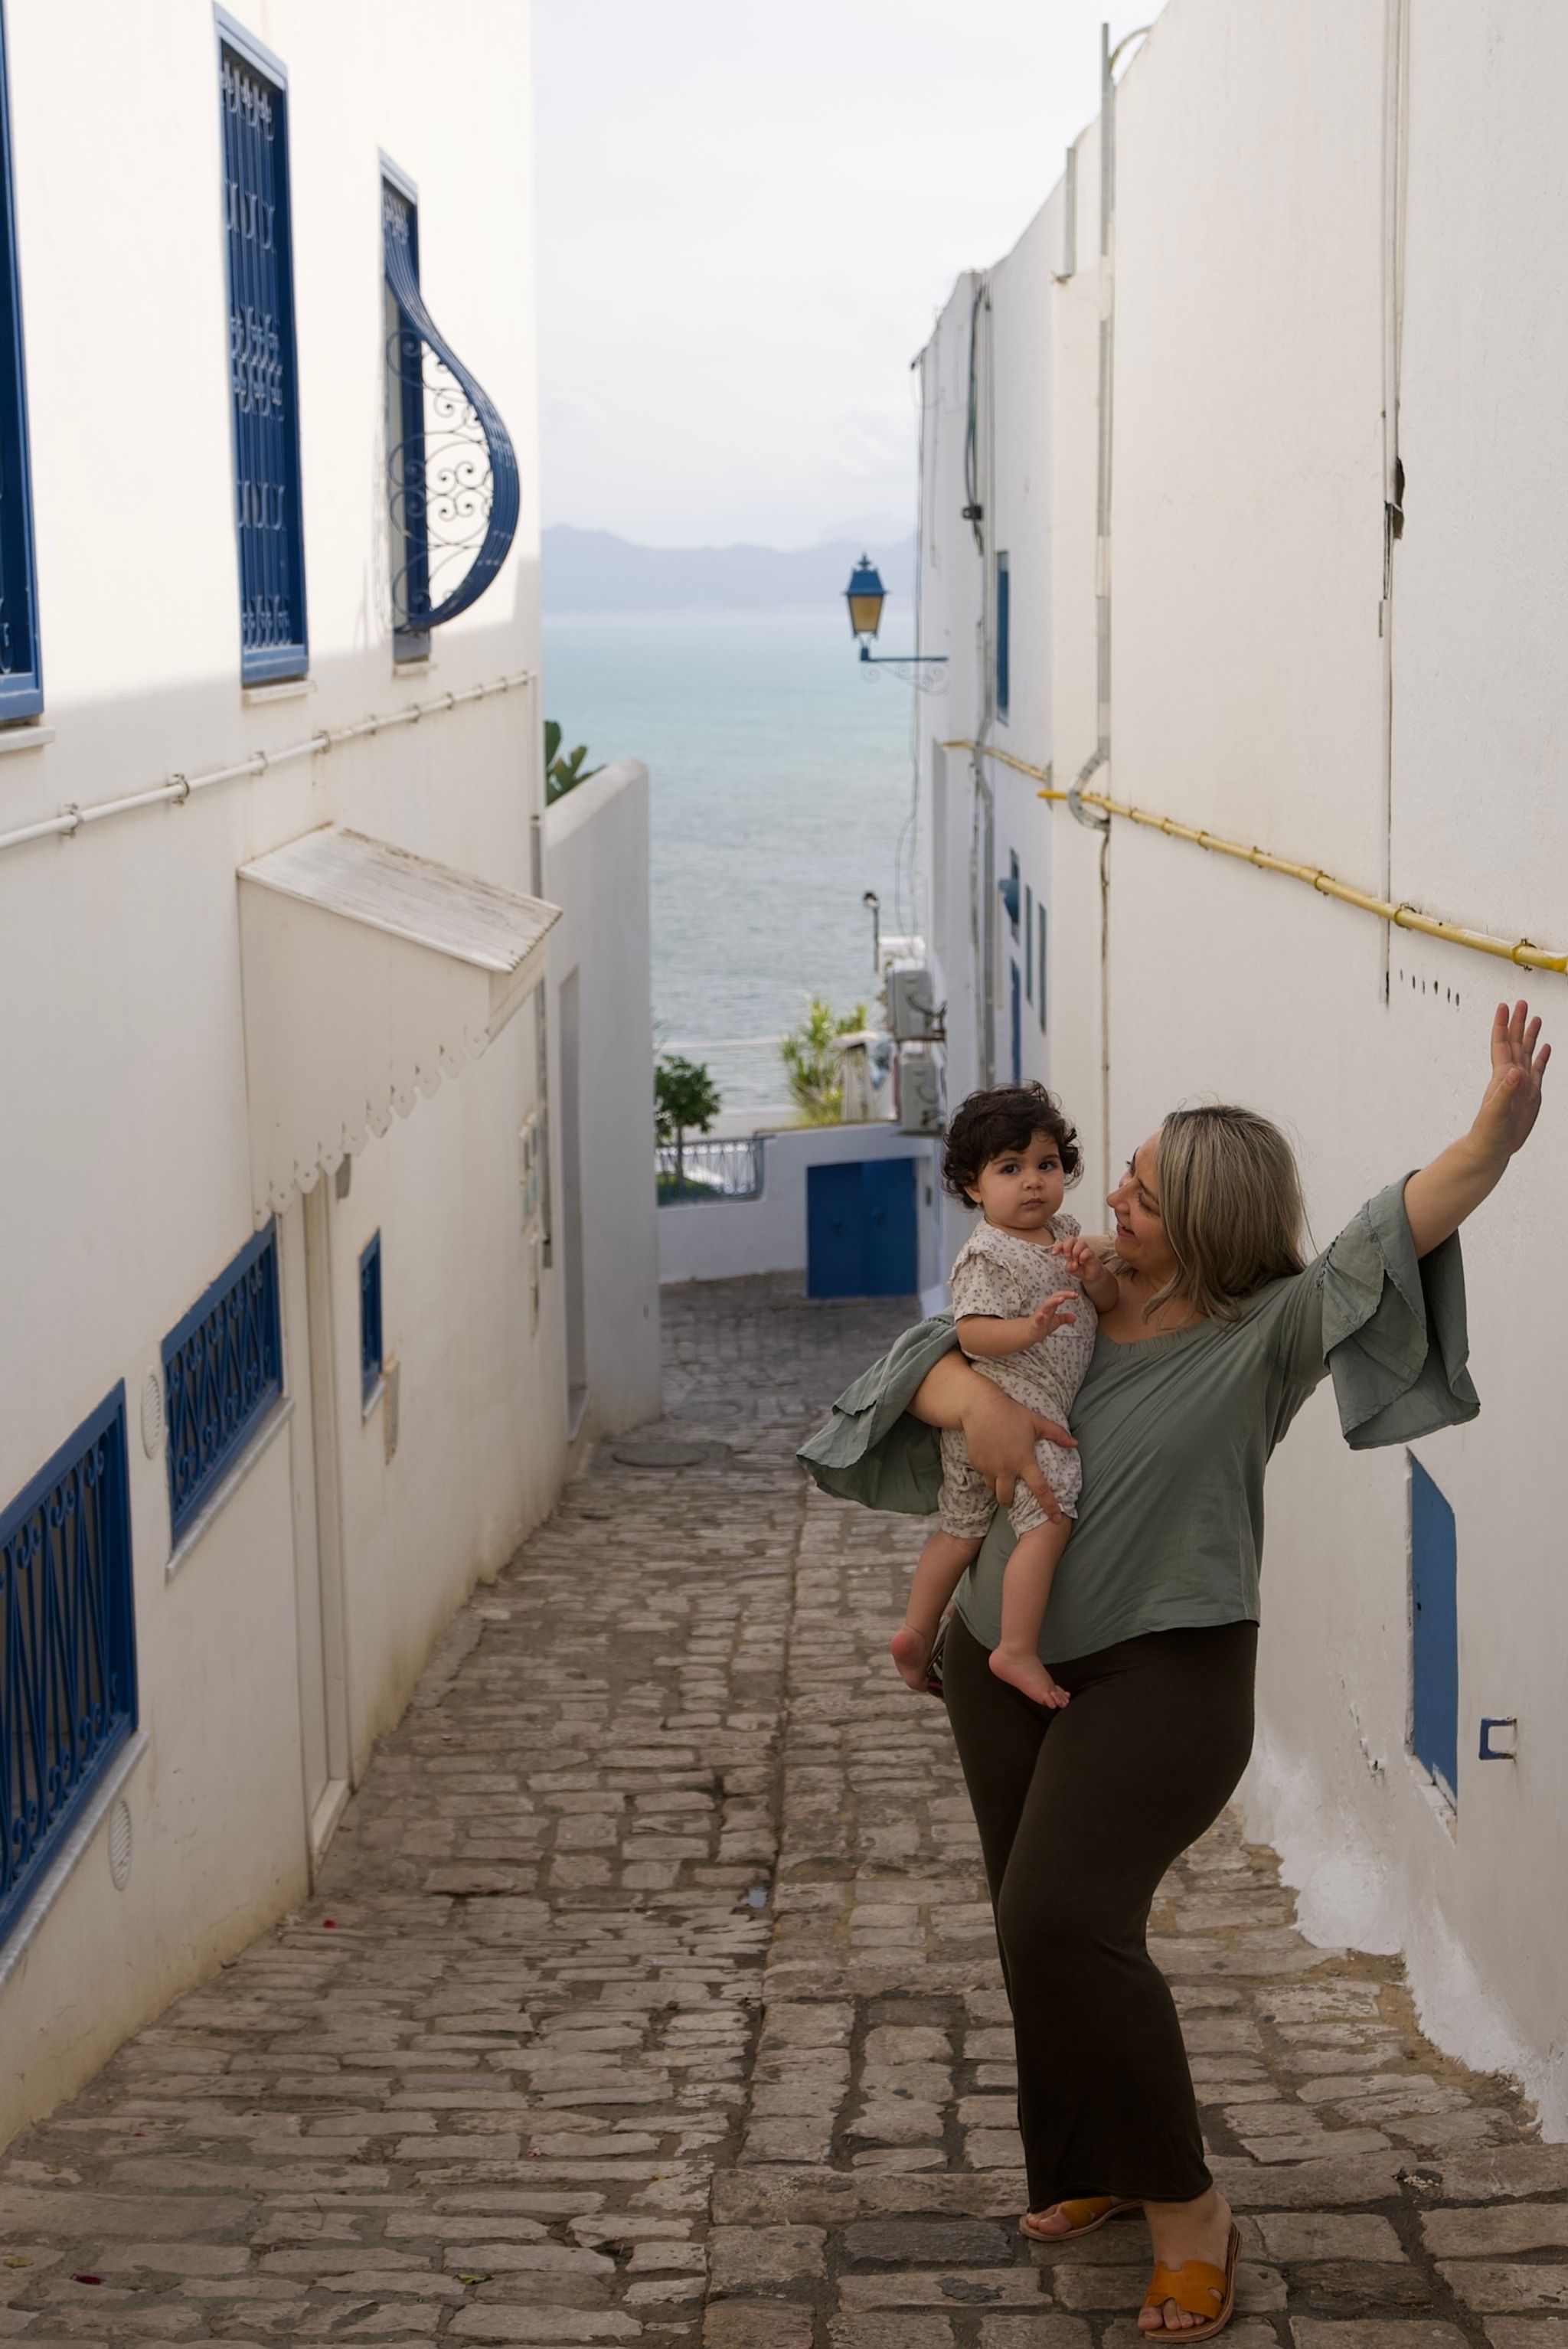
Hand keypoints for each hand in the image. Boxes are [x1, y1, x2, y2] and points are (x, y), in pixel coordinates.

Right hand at [960, 1380, 1074, 1519]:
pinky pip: (983, 1475)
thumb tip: (1075, 1444)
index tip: (1056, 1519)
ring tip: (1001, 1476)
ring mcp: (989, 1468)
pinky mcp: (976, 1464)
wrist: (980, 1407)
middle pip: (1006, 1499)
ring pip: (993, 1489)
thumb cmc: (1011, 1413)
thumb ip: (1057, 1434)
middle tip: (1012, 1497)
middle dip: (1010, 1502)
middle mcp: (1006, 1469)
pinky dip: (988, 1472)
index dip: (1050, 1506)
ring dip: (998, 1487)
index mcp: (1024, 1461)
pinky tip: (991, 1460)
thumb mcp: (1037, 1421)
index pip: (1040, 1490)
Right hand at [1030, 1289, 1078, 1339]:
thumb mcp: (1056, 1321)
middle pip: (1052, 1298)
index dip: (1067, 1294)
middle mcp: (1045, 1309)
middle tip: (1072, 1294)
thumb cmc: (1041, 1325)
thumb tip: (1075, 1317)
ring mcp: (1040, 1315)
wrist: (1028, 1333)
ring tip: (1061, 1299)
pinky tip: (1042, 1315)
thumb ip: (1064, 1318)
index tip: (1076, 1295)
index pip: (1058, 1297)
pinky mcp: (1035, 1324)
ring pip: (1045, 1306)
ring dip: (1053, 1302)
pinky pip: (1037, 1320)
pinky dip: (1040, 1317)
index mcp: (1050, 1307)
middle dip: (1062, 1295)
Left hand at [1060, 1233, 1114, 1273]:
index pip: (1062, 1244)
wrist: (1091, 1275)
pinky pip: (1087, 1251)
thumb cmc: (1080, 1270)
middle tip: (1067, 1256)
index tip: (1054, 1253)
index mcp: (1069, 1249)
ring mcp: (1085, 1249)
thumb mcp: (1071, 1270)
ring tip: (1076, 1261)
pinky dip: (1083, 1257)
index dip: (1057, 1247)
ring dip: (1076, 1252)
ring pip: (1080, 1243)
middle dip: (1067, 1247)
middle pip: (1071, 1239)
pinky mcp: (1092, 1253)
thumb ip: (1069, 1267)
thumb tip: (1072, 1263)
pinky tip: (1082, 1262)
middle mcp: (1077, 1247)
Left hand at [1474, 999, 1549, 1160]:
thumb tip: (1515, 1072)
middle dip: (1518, 1022)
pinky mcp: (1531, 1094)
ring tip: (1535, 1018)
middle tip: (1521, 1003)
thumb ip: (1505, 1092)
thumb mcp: (1495, 1112)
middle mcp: (1511, 1076)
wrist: (1492, 1148)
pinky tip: (1545, 1048)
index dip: (1501, 1025)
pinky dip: (1541, 1057)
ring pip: (1527, 1052)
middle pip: (1514, 1042)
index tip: (1503, 1006)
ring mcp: (1522, 1084)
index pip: (1501, 1044)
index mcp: (1501, 1076)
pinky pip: (1538, 1069)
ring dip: (1530, 1035)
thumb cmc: (1488, 1132)